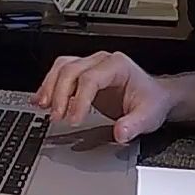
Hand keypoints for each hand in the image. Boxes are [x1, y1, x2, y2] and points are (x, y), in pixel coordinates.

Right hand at [32, 51, 175, 142]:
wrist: (154, 97)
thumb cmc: (151, 101)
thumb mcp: (149, 116)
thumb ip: (134, 125)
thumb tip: (119, 133)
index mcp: (117, 65)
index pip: (90, 79)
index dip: (79, 100)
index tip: (74, 119)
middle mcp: (101, 61)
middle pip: (71, 70)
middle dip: (60, 95)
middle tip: (57, 117)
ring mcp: (90, 66)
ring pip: (61, 68)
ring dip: (49, 87)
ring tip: (43, 107)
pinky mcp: (82, 75)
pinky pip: (59, 73)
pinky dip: (48, 86)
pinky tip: (41, 100)